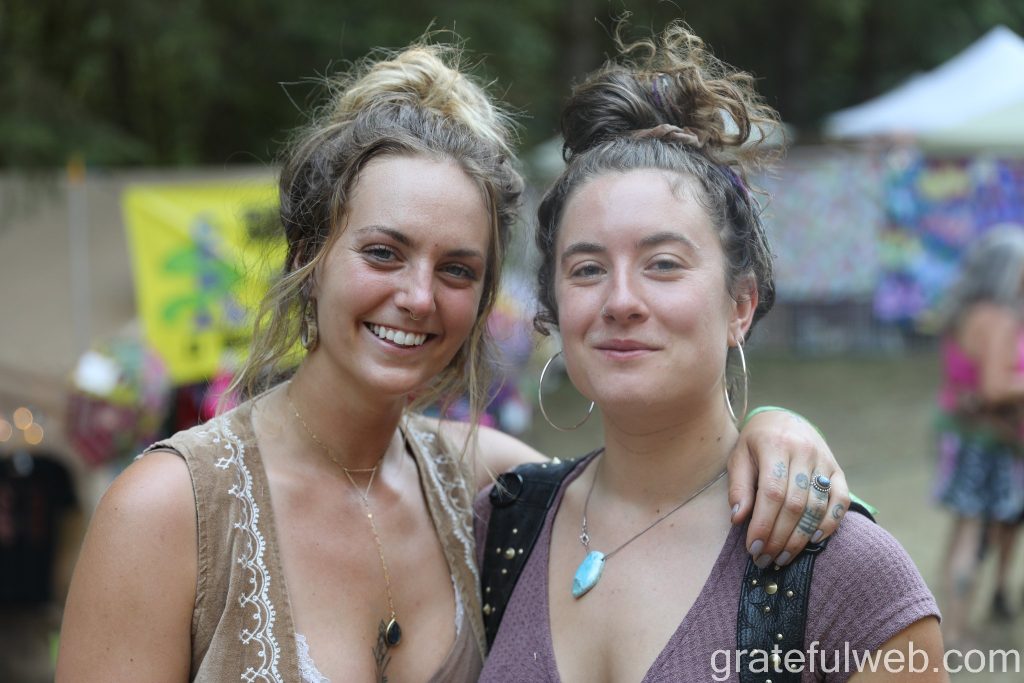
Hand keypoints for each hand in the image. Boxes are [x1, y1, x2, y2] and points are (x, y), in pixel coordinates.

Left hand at [727, 408, 849, 566]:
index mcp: (775, 444)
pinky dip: (830, 523)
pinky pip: (840, 500)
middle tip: (765, 559)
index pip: (772, 492)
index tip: (753, 548)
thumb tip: (738, 519)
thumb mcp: (739, 457)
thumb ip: (738, 487)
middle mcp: (804, 451)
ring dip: (801, 538)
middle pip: (795, 504)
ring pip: (817, 506)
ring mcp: (824, 460)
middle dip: (779, 537)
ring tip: (783, 557)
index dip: (763, 524)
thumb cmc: (755, 443)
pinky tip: (814, 541)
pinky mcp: (837, 470)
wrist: (784, 420)